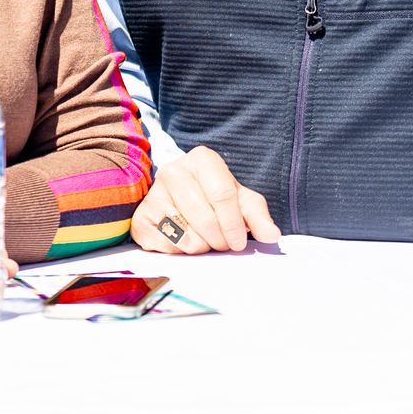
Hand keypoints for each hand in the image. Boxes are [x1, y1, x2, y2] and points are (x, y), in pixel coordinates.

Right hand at [131, 145, 280, 254]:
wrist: (179, 196)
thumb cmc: (213, 196)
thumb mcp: (240, 199)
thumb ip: (257, 216)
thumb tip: (272, 235)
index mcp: (202, 160)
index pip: (222, 194)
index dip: (234, 224)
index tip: (240, 243)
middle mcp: (173, 171)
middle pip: (205, 218)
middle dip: (219, 240)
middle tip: (223, 243)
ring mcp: (153, 194)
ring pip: (186, 237)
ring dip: (201, 247)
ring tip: (203, 239)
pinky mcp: (140, 219)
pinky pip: (166, 247)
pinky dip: (180, 253)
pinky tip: (184, 241)